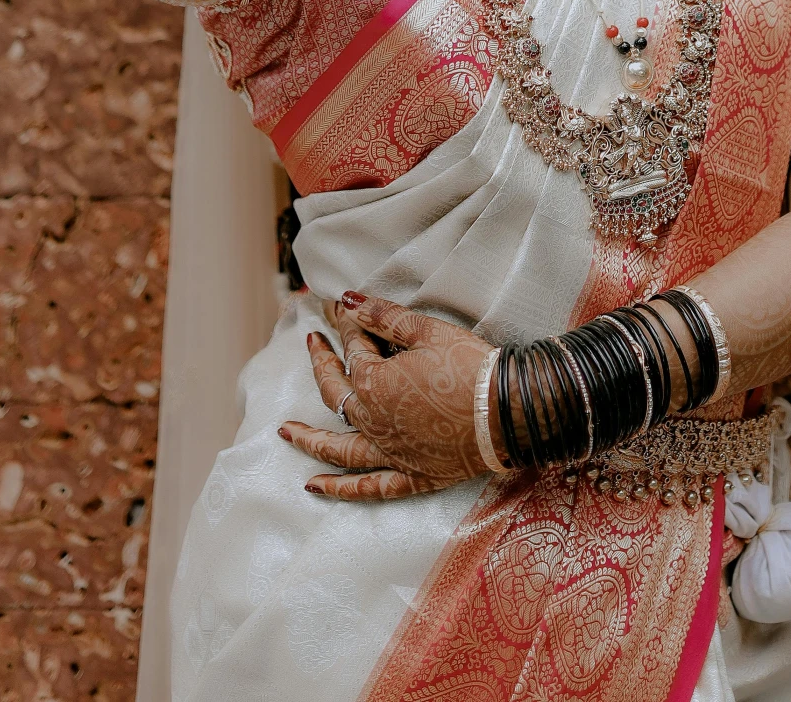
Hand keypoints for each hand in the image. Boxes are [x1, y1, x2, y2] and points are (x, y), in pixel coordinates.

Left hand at [280, 295, 492, 501]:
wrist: (506, 412)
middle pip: (336, 392)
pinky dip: (338, 489)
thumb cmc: (470, 366)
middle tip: (312, 343)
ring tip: (284, 432)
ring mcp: (388, 452)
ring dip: (309, 438)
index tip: (339, 307)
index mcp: (374, 383)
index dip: (346, 324)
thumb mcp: (428, 332)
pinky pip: (366, 487)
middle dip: (321, 363)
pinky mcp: (410, 476)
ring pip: (337, 448)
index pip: (354, 348)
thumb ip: (384, 317)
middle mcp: (372, 421)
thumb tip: (348, 301)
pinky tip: (314, 487)